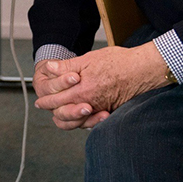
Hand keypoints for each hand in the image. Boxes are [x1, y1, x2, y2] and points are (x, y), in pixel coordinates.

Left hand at [33, 41, 171, 129]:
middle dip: (52, 110)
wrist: (142, 69)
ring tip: (58, 115)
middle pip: (64, 113)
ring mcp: (101, 109)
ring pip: (77, 122)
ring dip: (66, 119)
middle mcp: (91, 103)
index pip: (57, 100)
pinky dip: (82, 122)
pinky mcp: (110, 111)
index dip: (46, 101)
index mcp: (82, 90)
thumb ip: (66, 67)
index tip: (40, 101)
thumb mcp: (88, 59)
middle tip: (44, 107)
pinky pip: (92, 122)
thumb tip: (49, 67)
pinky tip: (78, 118)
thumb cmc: (118, 62)